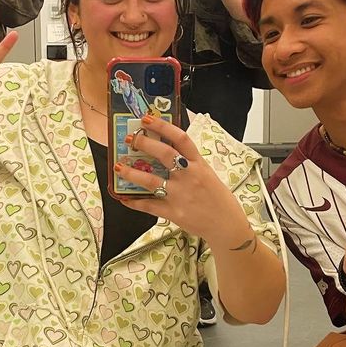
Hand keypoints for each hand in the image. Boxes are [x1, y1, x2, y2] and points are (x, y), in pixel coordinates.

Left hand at [113, 115, 248, 243]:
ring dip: (131, 173)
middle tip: (130, 139)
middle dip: (143, 144)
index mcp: (199, 164)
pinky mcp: (173, 212)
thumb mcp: (209, 174)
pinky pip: (149, 205)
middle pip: (164, 154)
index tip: (147, 120)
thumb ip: (191, 163)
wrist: (227, 226)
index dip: (163, 126)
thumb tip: (169, 149)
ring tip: (118, 167)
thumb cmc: (219, 199)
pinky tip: (124, 198)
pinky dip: (134, 202)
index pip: (181, 138)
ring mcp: (180, 195)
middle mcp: (189, 177)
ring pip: (150, 180)